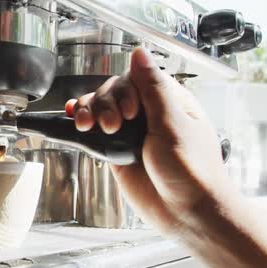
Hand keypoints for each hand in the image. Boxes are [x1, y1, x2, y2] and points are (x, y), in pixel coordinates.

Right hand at [70, 48, 232, 232]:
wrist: (186, 213)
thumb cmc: (192, 171)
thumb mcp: (173, 124)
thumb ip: (153, 89)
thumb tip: (140, 54)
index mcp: (169, 101)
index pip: (136, 78)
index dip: (125, 91)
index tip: (129, 113)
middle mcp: (148, 114)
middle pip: (113, 91)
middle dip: (105, 103)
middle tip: (112, 126)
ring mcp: (131, 133)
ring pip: (100, 109)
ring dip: (89, 111)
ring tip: (88, 126)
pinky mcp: (116, 152)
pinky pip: (95, 133)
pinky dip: (81, 125)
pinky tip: (74, 120)